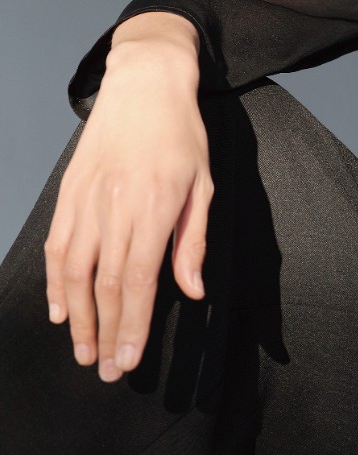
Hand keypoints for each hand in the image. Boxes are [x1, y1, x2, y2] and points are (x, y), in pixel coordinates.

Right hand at [43, 13, 210, 381]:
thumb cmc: (181, 135)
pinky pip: (58, 246)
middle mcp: (116, 207)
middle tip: (106, 369)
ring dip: (78, 317)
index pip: (139, 280)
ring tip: (83, 351)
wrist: (144, 85)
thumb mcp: (204, 184)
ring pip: (76, 272)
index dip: (132, 325)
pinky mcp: (69, 193)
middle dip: (106, 333)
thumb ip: (193, 241)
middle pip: (106, 285)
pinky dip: (56, 282)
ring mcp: (87, 200)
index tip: (129, 359)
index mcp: (156, 207)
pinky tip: (60, 310)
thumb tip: (191, 289)